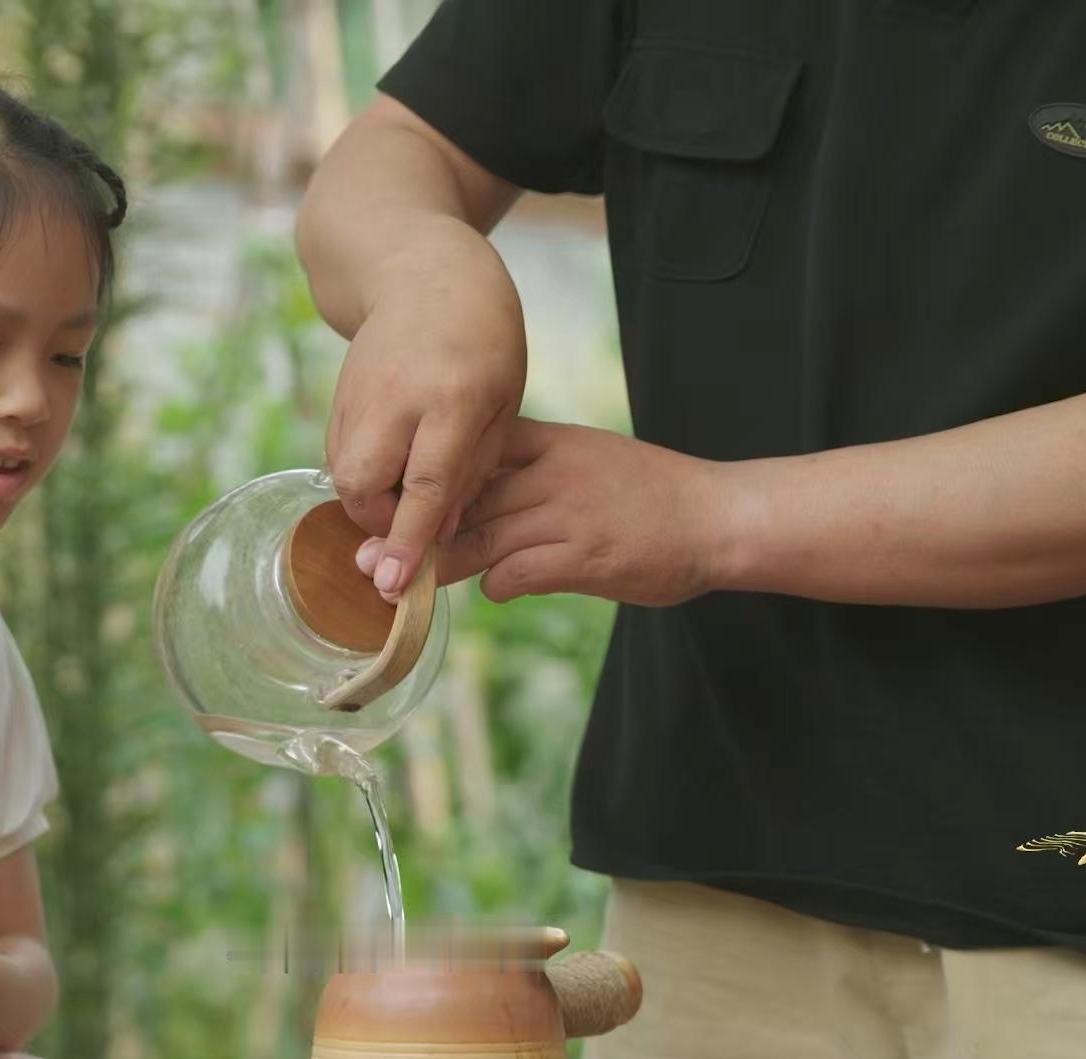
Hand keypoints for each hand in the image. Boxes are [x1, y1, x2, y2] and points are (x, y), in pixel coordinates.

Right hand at [325, 233, 525, 598]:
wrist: (419, 269)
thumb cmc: (482, 336)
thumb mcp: (501, 399)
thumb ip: (473, 467)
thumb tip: (440, 530)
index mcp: (453, 398)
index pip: (426, 484)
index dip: (409, 539)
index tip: (392, 582)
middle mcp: (397, 398)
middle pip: (363, 485)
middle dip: (378, 524)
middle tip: (410, 522)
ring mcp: (359, 395)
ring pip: (343, 474)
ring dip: (369, 501)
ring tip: (406, 487)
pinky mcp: (338, 395)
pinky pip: (339, 455)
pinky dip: (360, 475)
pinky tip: (390, 461)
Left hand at [359, 419, 717, 605]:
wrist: (720, 518)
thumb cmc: (655, 496)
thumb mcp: (591, 460)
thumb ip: (537, 473)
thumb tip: (484, 500)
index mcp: (552, 442)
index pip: (469, 450)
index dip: (424, 481)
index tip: (386, 506)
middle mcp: (553, 472)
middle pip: (462, 497)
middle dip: (411, 531)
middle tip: (364, 557)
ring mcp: (568, 512)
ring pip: (479, 536)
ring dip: (441, 565)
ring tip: (410, 583)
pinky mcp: (583, 557)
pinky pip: (515, 572)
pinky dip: (496, 586)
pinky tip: (497, 589)